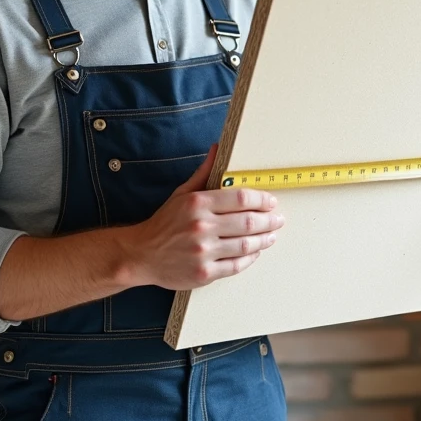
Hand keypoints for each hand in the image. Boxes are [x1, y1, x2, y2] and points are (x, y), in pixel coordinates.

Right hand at [124, 144, 284, 290]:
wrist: (141, 254)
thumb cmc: (165, 223)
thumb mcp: (182, 193)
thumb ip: (204, 172)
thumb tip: (218, 147)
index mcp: (198, 204)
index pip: (241, 199)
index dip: (262, 200)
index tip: (271, 201)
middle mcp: (201, 227)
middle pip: (248, 222)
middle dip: (269, 221)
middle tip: (278, 219)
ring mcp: (204, 252)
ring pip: (246, 245)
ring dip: (264, 240)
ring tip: (272, 235)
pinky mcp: (205, 273)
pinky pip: (236, 265)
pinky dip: (251, 258)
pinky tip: (256, 251)